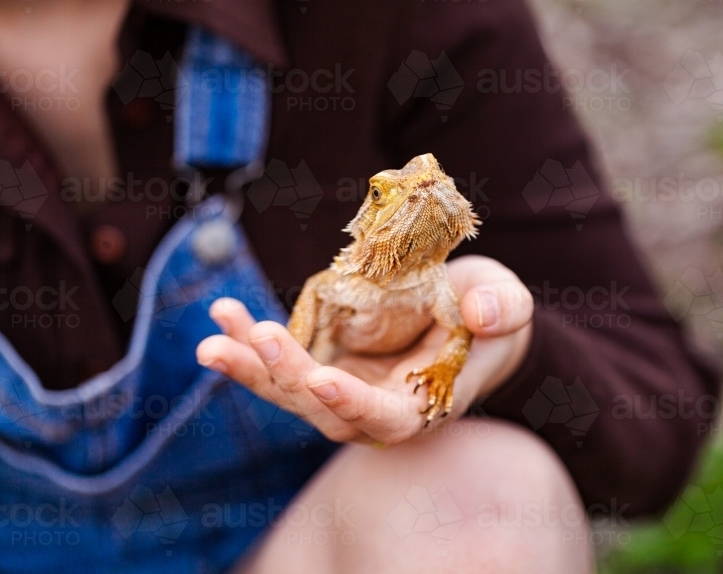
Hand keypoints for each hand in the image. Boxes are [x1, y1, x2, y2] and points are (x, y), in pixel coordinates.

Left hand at [196, 255, 533, 444]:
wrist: (467, 316)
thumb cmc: (491, 315)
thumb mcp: (509, 303)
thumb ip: (505, 309)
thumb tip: (482, 311)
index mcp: (425, 404)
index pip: (387, 420)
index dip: (354, 406)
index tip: (323, 380)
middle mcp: (376, 408)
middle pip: (322, 410)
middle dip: (286, 376)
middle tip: (255, 335)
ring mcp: (345, 388)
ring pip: (290, 392)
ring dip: (250, 367)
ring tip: (214, 338)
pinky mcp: (324, 363)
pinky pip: (282, 361)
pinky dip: (250, 341)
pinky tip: (224, 316)